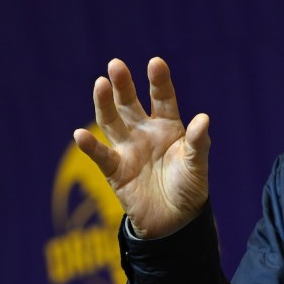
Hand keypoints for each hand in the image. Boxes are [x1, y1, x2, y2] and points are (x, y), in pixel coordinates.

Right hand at [73, 57, 209, 238]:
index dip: (158, 81)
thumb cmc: (189, 186)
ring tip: (100, 84)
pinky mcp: (115, 170)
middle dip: (123, 84)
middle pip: (130, 103)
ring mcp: (128, 148)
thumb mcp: (197, 164)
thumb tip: (204, 119)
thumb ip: (198, 142)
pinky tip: (80, 135)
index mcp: (168, 125)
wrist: (175, 220)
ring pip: (111, 121)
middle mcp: (144, 132)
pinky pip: (101, 155)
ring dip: (104, 104)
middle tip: (116, 64)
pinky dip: (90, 146)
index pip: (162, 98)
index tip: (155, 63)